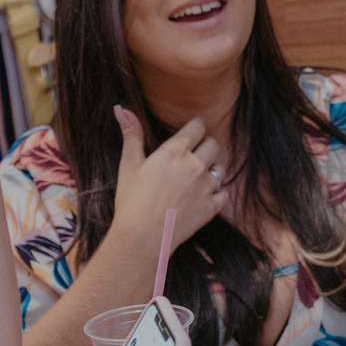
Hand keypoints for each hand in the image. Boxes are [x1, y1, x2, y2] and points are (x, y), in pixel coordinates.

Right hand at [111, 107, 228, 256]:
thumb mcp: (128, 164)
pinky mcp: (212, 207)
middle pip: (213, 144)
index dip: (195, 128)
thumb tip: (121, 107)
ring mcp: (206, 186)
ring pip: (220, 167)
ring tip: (196, 178)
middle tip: (193, 156)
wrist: (142, 237)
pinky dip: (217, 193)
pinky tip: (203, 196)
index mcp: (175, 150)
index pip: (198, 127)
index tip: (192, 133)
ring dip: (212, 169)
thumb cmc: (131, 200)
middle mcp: (196, 164)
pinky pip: (224, 193)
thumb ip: (131, 134)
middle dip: (205, 147)